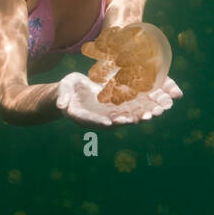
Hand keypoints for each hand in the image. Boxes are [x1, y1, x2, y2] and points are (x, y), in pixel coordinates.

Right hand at [55, 73, 182, 127]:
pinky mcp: (116, 107)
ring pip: (126, 115)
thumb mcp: (62, 92)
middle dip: (128, 120)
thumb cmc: (65, 92)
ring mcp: (109, 113)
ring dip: (139, 114)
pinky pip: (130, 107)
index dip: (100, 121)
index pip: (93, 120)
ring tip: (154, 112)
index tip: (110, 122)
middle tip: (141, 119)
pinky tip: (153, 102)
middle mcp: (99, 118)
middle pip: (114, 121)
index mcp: (84, 117)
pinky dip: (141, 106)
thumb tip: (60, 105)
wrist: (73, 93)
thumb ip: (61, 98)